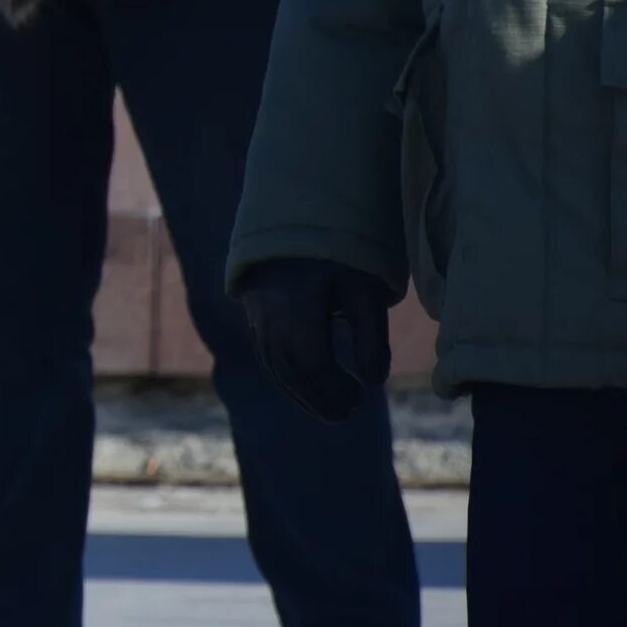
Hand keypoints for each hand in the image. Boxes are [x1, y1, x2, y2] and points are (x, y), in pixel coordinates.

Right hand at [236, 257, 394, 424]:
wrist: (299, 211)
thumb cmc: (341, 248)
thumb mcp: (363, 287)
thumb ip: (370, 334)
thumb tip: (373, 382)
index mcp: (294, 303)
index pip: (310, 361)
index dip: (334, 389)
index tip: (361, 401)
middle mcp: (267, 311)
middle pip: (289, 369)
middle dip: (318, 398)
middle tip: (348, 415)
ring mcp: (255, 310)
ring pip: (273, 364)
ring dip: (300, 393)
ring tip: (331, 408)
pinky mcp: (253, 309)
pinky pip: (265, 352)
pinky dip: (285, 376)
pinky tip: (307, 385)